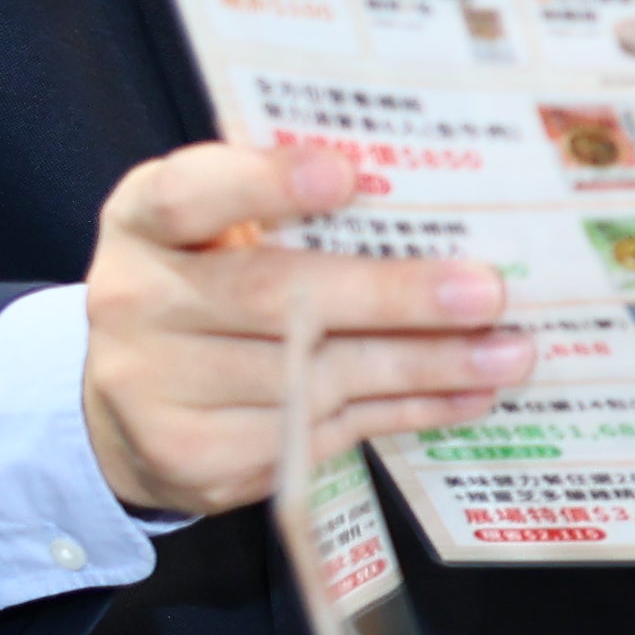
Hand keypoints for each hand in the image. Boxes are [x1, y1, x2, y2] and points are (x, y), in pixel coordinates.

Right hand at [80, 140, 529, 520]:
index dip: (264, 183)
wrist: (129, 411)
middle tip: (485, 292)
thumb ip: (278, 206)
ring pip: (312, 379)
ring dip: (422, 366)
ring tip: (505, 352)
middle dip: (390, 296)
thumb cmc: (203, 290)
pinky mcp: (200, 460)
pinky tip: (464, 395)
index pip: (189, 194)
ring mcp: (158, 393)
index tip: (345, 174)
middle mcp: (134, 304)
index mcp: (141, 224)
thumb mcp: (214, 231)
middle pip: (272, 299)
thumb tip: (423, 199)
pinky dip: (404, 412)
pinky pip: (322, 434)